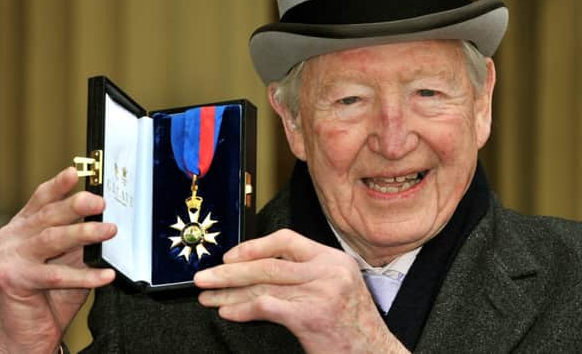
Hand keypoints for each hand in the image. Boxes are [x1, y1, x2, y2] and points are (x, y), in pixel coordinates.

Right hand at [0, 167, 116, 353]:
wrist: (31, 331)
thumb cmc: (52, 292)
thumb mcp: (70, 258)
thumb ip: (81, 240)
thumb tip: (106, 220)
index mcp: (24, 225)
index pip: (42, 198)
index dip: (60, 185)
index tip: (77, 172)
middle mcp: (13, 236)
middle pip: (48, 215)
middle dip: (77, 206)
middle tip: (101, 203)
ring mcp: (10, 257)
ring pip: (52, 239)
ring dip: (84, 233)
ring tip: (110, 230)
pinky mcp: (13, 279)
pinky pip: (56, 275)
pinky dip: (85, 275)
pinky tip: (106, 275)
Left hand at [194, 229, 409, 353]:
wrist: (375, 353)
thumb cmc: (353, 325)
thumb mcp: (336, 286)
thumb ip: (306, 273)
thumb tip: (260, 270)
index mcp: (333, 259)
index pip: (286, 239)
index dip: (254, 246)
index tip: (231, 256)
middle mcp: (327, 270)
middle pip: (267, 264)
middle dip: (230, 271)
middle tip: (206, 276)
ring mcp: (319, 292)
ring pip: (262, 284)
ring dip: (229, 292)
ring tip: (208, 296)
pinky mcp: (309, 316)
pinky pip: (266, 306)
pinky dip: (242, 309)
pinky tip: (229, 312)